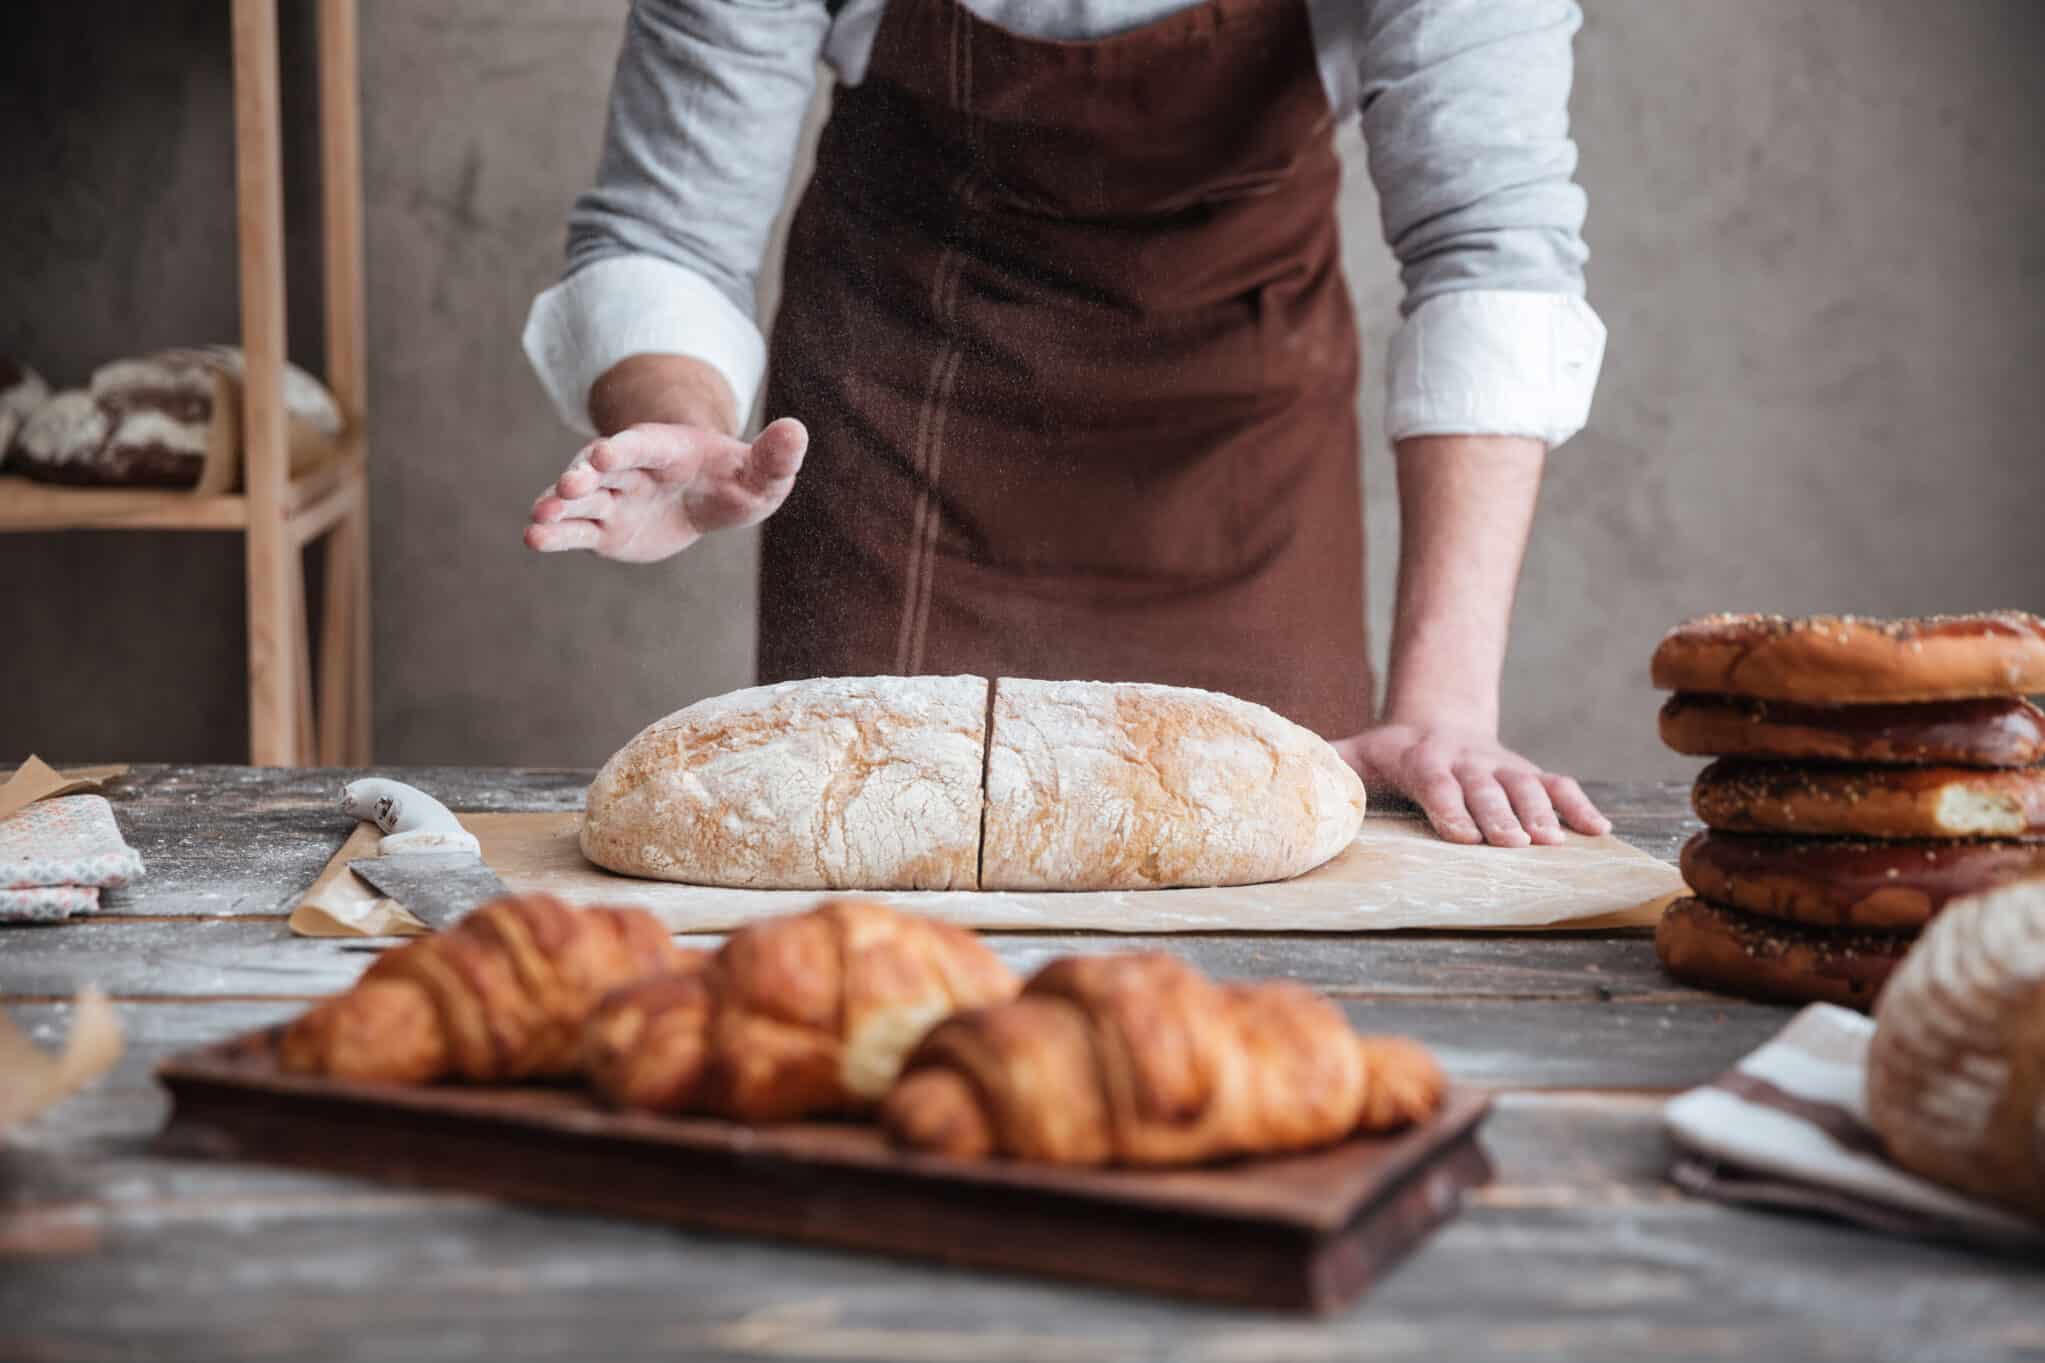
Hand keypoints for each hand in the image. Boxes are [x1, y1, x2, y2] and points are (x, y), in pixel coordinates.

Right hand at [524, 416, 807, 561]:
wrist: (708, 496)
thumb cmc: (734, 479)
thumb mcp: (761, 473)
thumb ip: (775, 457)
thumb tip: (797, 430)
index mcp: (667, 449)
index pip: (642, 445)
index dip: (624, 448)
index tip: (603, 453)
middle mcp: (632, 470)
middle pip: (602, 470)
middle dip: (583, 476)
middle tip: (567, 487)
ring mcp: (615, 499)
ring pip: (581, 502)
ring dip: (559, 508)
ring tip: (537, 522)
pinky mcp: (605, 530)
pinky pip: (577, 533)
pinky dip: (557, 536)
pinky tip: (533, 540)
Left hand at [1335, 722, 1610, 846]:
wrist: (1436, 718)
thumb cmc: (1390, 752)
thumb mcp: (1354, 753)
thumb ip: (1326, 763)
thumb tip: (1288, 773)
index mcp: (1423, 758)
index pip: (1436, 783)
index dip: (1449, 807)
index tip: (1462, 834)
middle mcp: (1467, 760)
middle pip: (1486, 788)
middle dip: (1500, 814)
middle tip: (1514, 843)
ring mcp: (1501, 765)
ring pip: (1526, 786)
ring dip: (1542, 813)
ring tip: (1555, 843)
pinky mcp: (1527, 770)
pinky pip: (1558, 785)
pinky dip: (1579, 806)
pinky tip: (1600, 831)